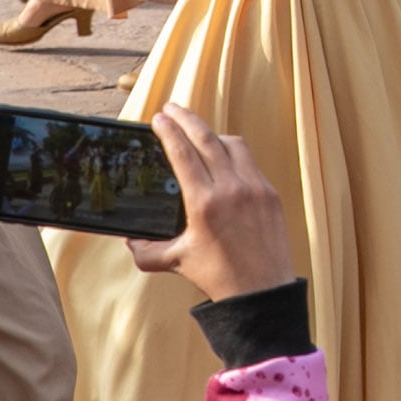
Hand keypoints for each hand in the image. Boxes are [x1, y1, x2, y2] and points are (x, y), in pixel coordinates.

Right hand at [125, 106, 297, 303]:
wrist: (261, 292)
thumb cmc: (219, 277)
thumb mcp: (178, 262)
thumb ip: (148, 252)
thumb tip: (130, 241)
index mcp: (204, 203)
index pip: (183, 154)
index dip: (169, 131)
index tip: (159, 118)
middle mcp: (230, 189)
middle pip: (207, 139)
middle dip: (187, 119)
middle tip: (172, 108)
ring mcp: (254, 188)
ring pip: (233, 144)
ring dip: (212, 133)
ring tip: (198, 132)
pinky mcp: (270, 193)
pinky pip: (250, 162)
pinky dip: (234, 153)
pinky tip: (224, 156)